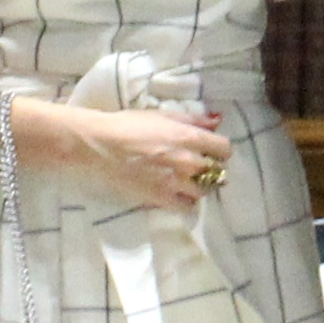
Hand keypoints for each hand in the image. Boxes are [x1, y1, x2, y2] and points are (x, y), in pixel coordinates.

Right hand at [48, 99, 231, 214]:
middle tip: (198, 166)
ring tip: (188, 181)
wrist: (99, 145)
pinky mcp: (161, 198)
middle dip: (210, 168)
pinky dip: (186, 202)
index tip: (211, 150)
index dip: (220, 150)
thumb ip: (192, 118)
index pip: (224, 148)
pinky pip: (186, 206)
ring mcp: (176, 182)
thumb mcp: (162, 115)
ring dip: (200, 186)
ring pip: (204, 191)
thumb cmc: (128, 125)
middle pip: (216, 171)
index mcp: (188, 136)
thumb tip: (217, 120)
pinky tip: (178, 195)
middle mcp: (188, 161)